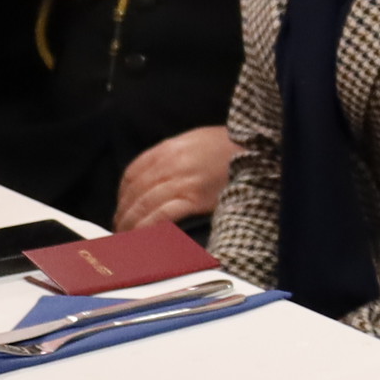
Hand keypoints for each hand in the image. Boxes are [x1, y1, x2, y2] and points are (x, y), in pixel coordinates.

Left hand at [113, 125, 238, 233]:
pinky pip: (162, 215)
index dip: (123, 195)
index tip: (122, 208)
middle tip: (119, 229)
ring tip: (127, 238)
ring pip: (144, 204)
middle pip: (135, 192)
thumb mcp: (199, 141)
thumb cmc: (234, 147)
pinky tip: (142, 237)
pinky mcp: (195, 198)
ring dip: (131, 224)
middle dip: (123, 214)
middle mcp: (171, 163)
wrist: (260, 149)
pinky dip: (148, 227)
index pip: (133, 173)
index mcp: (171, 149)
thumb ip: (176, 156)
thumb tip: (159, 176)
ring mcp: (182, 181)